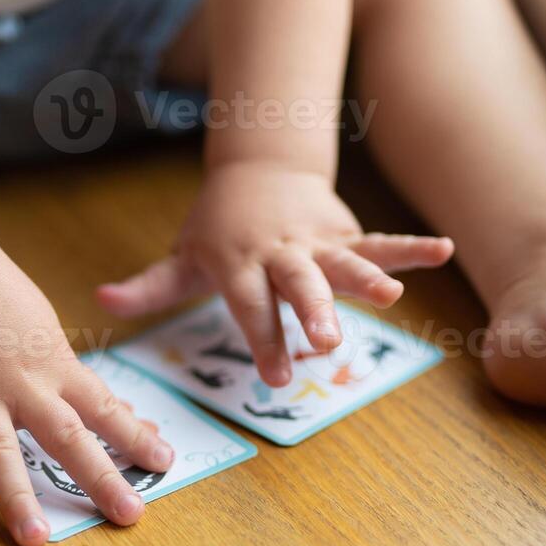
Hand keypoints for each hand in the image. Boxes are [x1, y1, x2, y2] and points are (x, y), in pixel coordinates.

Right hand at [0, 239, 173, 545]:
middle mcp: (19, 382)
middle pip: (65, 436)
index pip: (103, 407)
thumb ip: (77, 382)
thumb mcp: (46, 333)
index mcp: (53, 364)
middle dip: (100, 478)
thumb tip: (124, 420)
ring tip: (33, 537)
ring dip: (16, 496)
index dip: (134, 437)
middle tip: (128, 516)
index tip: (164, 464)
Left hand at [97, 161, 454, 384]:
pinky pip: (382, 242)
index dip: (263, 339)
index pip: (250, 306)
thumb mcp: (183, 254)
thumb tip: (100, 301)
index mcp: (238, 263)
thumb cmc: (217, 227)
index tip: (276, 377)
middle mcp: (280, 253)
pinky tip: (445, 250)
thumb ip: (149, 285)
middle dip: (313, 314)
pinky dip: (412, 247)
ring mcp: (316, 242)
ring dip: (368, 279)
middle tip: (329, 344)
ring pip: (344, 262)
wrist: (260, 169)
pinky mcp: (345, 234)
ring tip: (393, 298)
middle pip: (298, 285)